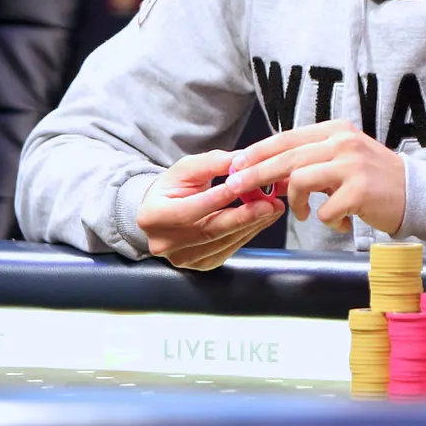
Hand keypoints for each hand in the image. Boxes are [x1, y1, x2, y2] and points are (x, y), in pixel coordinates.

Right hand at [136, 150, 286, 269]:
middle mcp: (164, 243)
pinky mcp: (201, 265)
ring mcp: (182, 258)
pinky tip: (261, 220)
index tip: (245, 185)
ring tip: (272, 208)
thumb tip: (239, 160)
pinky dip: (247, 234)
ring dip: (251, 225)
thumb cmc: (173, 188)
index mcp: (153, 217)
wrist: (164, 211)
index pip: (191, 209)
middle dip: (244, 216)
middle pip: (210, 230)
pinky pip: (229, 249)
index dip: (219, 198)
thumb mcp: (186, 169)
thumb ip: (211, 163)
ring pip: (223, 242)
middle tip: (269, 203)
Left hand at [228, 120, 406, 235]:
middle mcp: (343, 142)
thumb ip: (310, 163)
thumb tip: (271, 177)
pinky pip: (323, 209)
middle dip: (256, 174)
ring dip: (295, 202)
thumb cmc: (374, 180)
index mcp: (336, 130)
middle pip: (287, 157)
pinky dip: (325, 219)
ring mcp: (352, 165)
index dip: (257, 151)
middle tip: (234, 188)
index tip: (235, 164)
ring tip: (302, 213)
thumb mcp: (342, 161)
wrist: (416, 194)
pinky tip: (339, 220)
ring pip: (301, 180)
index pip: (287, 138)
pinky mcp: (360, 190)